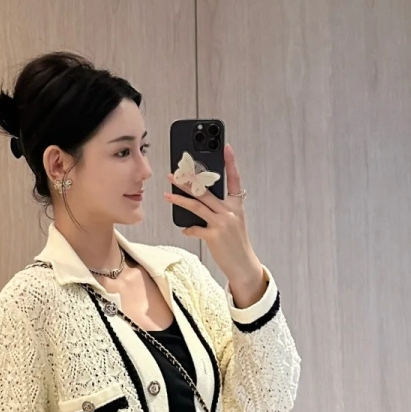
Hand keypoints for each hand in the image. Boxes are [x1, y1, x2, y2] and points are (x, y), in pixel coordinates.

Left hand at [165, 141, 262, 292]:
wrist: (243, 264)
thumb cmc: (235, 243)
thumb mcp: (233, 222)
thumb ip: (219, 210)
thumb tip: (198, 201)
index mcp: (237, 205)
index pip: (235, 179)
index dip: (231, 163)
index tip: (227, 147)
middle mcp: (230, 211)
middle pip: (206, 191)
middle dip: (189, 181)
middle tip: (175, 173)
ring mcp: (222, 223)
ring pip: (197, 205)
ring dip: (180, 199)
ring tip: (167, 194)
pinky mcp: (214, 235)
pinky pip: (195, 228)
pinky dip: (188, 228)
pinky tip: (185, 229)